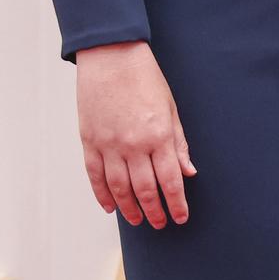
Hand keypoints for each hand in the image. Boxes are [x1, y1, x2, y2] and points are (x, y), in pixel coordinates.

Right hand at [74, 41, 196, 227]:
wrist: (111, 55)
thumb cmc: (144, 78)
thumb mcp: (170, 109)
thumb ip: (178, 143)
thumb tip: (188, 172)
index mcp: (159, 136)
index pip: (170, 181)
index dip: (177, 204)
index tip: (181, 217)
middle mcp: (134, 144)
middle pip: (146, 190)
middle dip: (155, 212)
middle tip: (161, 224)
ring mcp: (109, 144)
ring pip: (119, 188)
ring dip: (130, 209)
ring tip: (137, 220)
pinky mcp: (90, 140)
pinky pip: (95, 176)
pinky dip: (102, 194)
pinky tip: (110, 206)